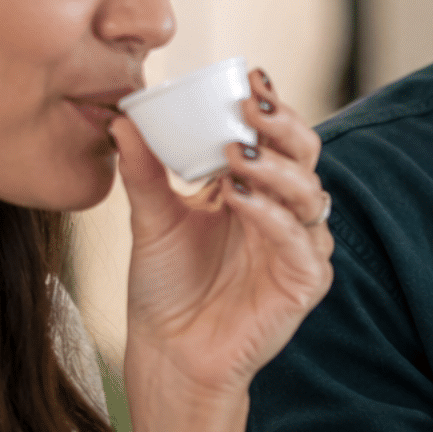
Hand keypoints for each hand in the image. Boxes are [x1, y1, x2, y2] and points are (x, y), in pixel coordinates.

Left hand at [117, 69, 333, 431]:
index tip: (249, 76)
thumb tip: (122, 117)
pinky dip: (273, 216)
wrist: (168, 355)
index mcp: (258, 188)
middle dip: (282, 127)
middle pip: (306, 154)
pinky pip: (299, 241)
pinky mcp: (306, 283)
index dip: (271, 104)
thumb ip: (145, 170)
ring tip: (236, 155)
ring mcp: (301, 246)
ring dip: (275, 169)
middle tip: (249, 108)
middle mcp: (286, 212)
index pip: (278, 135)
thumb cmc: (166, 288)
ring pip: (309, 193)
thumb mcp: (151, 219)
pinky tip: (241, 202)